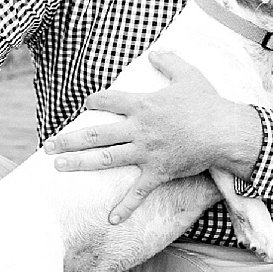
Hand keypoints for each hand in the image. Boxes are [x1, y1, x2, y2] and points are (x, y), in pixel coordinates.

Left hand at [42, 50, 260, 224]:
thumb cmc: (208, 103)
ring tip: (57, 166)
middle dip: (69, 139)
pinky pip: (139, 192)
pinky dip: (125, 207)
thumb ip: (170, 63)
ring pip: (106, 158)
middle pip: (96, 133)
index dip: (94, 101)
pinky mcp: (158, 172)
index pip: (108, 100)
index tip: (85, 105)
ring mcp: (146, 152)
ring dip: (80, 163)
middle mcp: (138, 129)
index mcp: (143, 105)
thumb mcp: (189, 76)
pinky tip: (111, 219)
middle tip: (47, 146)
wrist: (225, 132)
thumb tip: (155, 52)